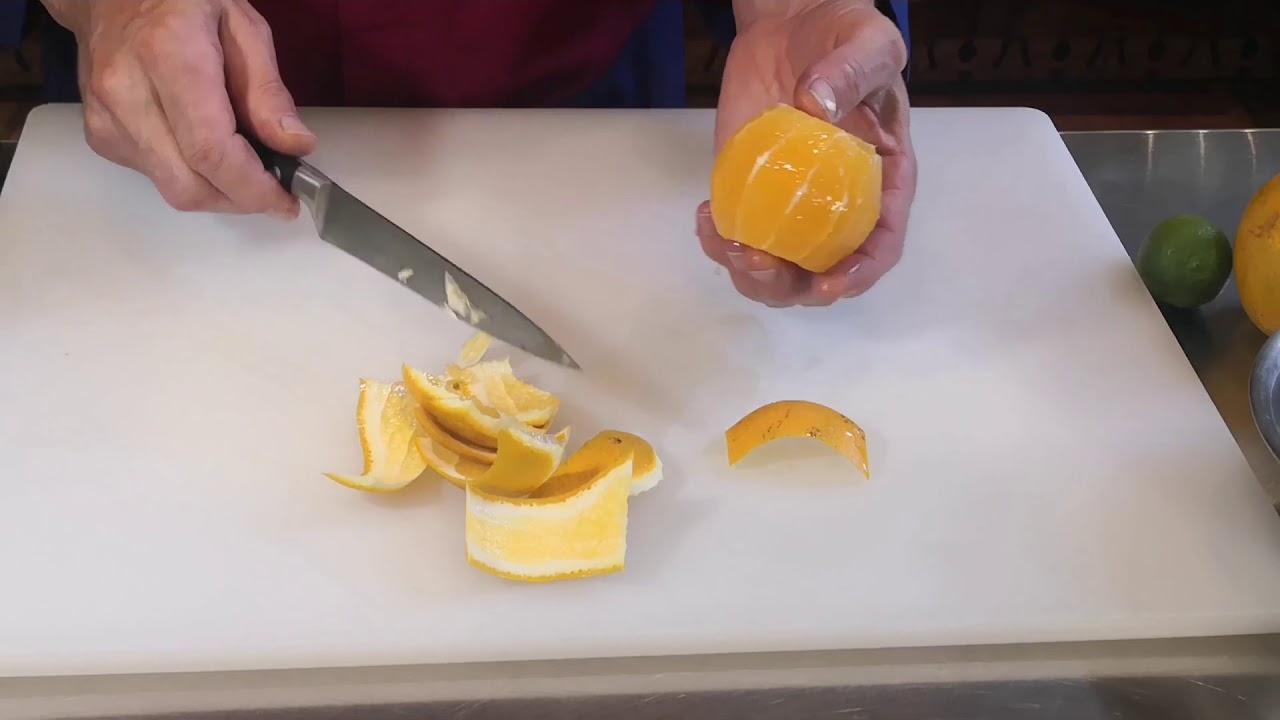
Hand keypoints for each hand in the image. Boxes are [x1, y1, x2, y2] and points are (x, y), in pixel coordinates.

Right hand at [43, 0, 314, 216]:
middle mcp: (128, 92)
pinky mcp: (101, 136)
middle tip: (273, 191)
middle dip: (240, 200)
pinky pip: (156, 176)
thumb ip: (268, 92)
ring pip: (172, 189)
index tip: (286, 201)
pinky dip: (191, 176)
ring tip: (246, 168)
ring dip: (218, 193)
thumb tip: (296, 147)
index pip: (210, 151)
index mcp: (169, 56)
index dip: (253, 188)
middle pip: (189, 184)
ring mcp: (107, 118)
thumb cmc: (183, 3)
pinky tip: (206, 150)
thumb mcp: (243, 28)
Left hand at [699, 0, 917, 306]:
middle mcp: (836, 206)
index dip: (858, 275)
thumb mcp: (868, 41)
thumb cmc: (845, 35)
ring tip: (725, 242)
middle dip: (789, 285)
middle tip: (756, 260)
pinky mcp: (749, 190)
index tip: (829, 283)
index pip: (879, 246)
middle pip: (820, 274)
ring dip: (749, 274)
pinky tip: (704, 216)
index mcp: (881, 184)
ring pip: (775, 268)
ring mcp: (789, 204)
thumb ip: (853, 71)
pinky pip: (737, 233)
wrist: (792, 24)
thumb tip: (817, 105)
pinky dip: (718, 240)